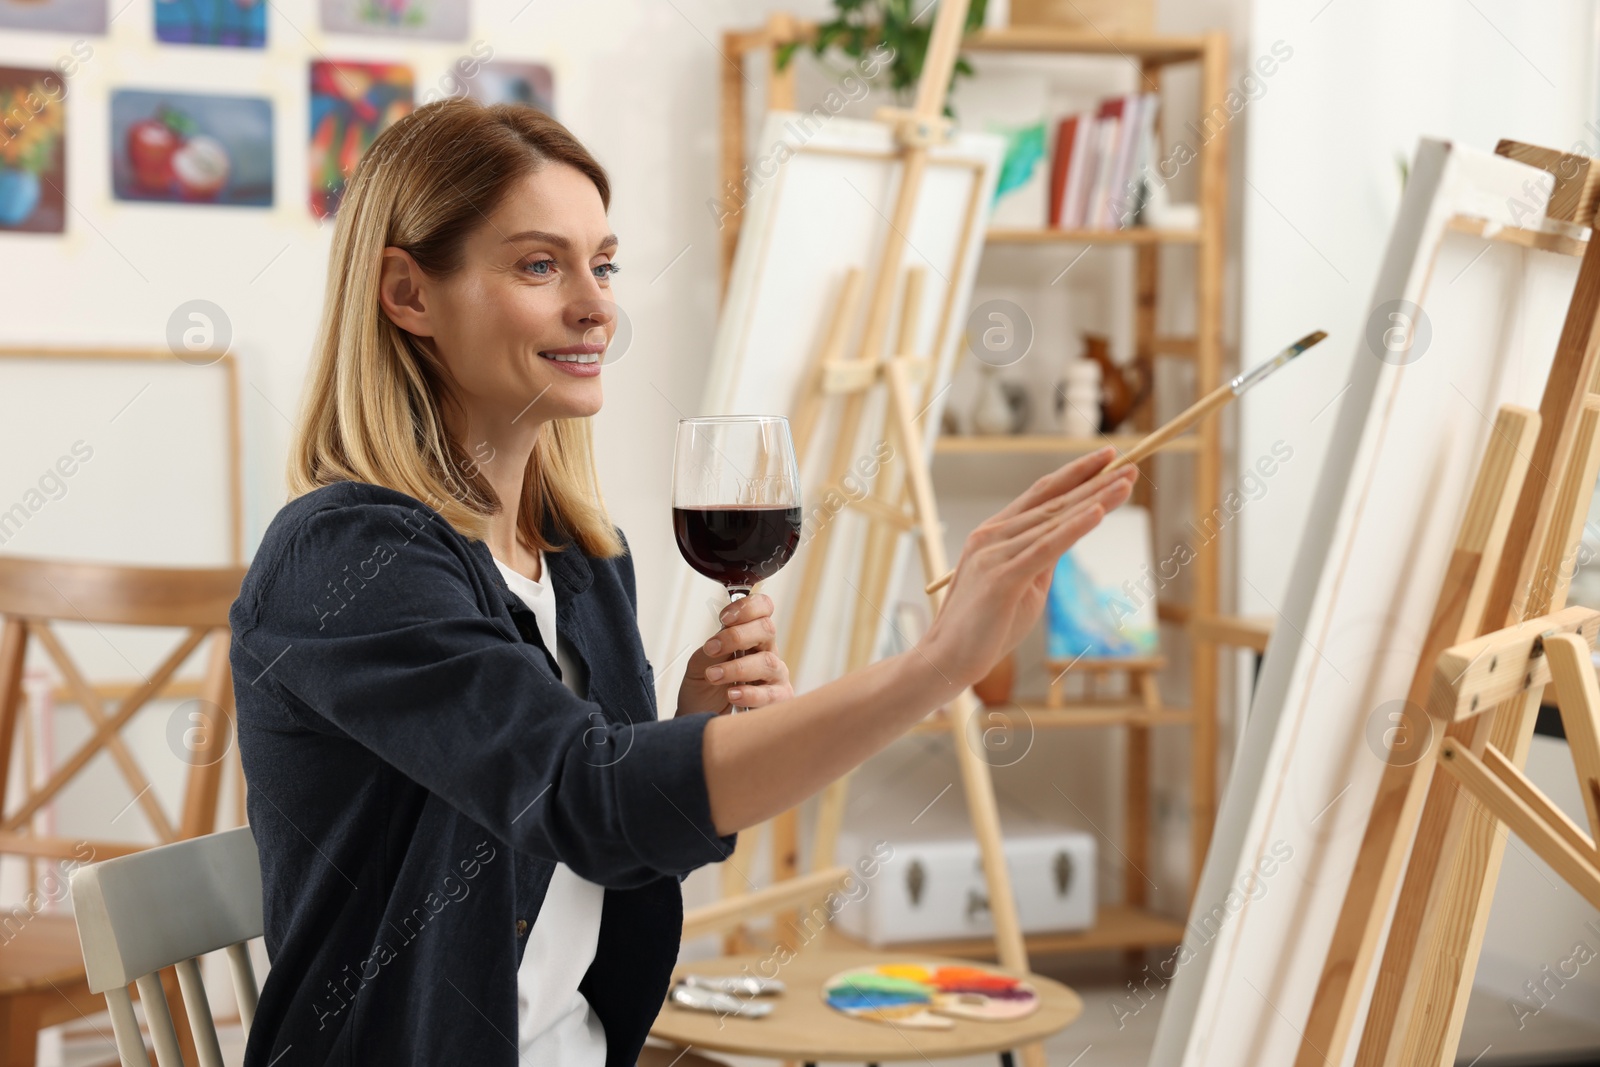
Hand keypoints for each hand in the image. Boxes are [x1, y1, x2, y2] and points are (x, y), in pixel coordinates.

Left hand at [678, 592, 794, 714]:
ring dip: (737, 668)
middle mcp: (766, 652)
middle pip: (767, 629)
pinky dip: (750, 693)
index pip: (762, 608)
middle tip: (712, 649)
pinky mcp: (778, 700)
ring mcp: (775, 677)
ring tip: (714, 675)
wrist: (698, 721)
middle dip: (737, 636)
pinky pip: (771, 694)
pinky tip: (732, 694)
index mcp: (750, 636)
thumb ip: (714, 647)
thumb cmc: (702, 691)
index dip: (747, 607)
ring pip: (768, 661)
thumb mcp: (699, 664)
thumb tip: (725, 634)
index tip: (724, 618)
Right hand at [915, 446, 1136, 691]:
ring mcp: (994, 555)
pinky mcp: (1001, 579)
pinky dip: (1074, 528)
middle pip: (1053, 501)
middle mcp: (992, 535)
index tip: (1106, 458)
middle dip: (1094, 479)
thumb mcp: (1022, 583)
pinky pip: (1046, 548)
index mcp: (995, 533)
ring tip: (1126, 481)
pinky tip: (1098, 512)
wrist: (947, 660)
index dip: (1076, 474)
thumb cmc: (986, 627)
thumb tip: (1073, 533)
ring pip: (1054, 520)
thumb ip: (1043, 556)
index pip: (1041, 494)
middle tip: (1129, 460)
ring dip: (1095, 498)